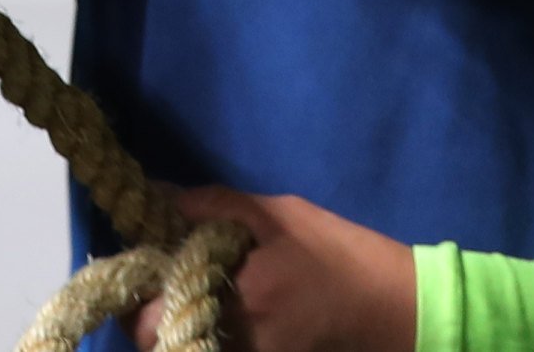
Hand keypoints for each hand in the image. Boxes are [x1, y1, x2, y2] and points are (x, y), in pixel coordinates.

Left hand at [129, 189, 415, 351]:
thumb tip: (158, 197)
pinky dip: (205, 340)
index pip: (149, 320)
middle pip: (158, 345)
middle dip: (152, 319)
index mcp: (239, 296)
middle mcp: (238, 341)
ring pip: (183, 351)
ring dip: (176, 330)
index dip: (138, 296)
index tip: (145, 269)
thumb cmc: (338, 255)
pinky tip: (219, 316)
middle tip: (164, 285)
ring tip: (192, 298)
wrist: (395, 311)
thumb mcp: (277, 214)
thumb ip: (213, 206)